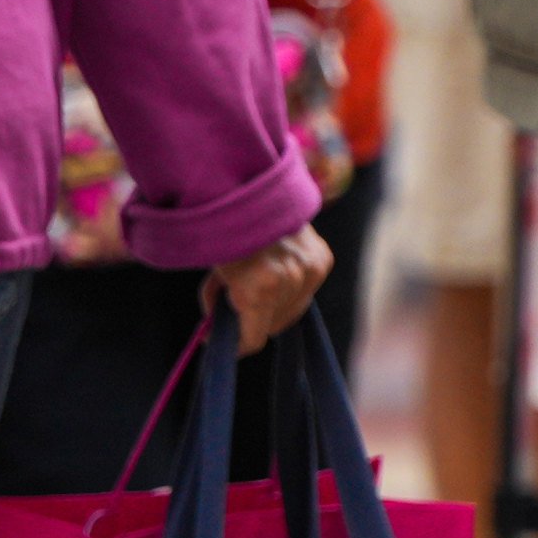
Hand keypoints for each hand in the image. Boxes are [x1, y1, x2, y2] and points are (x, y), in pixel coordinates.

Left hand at [201, 224, 332, 356]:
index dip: (237, 344)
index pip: (255, 339)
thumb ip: (219, 306)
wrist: (251, 193)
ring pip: (295, 308)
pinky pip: (308, 289)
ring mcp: (312, 268)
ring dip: (275, 304)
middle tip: (238, 309)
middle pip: (276, 324)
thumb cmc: (224, 234)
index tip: (224, 342)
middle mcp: (291, 281)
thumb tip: (217, 329)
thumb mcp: (214, 275)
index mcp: (260, 289)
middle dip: (255, 321)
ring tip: (256, 284)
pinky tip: (277, 271)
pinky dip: (292, 287)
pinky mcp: (323, 258)